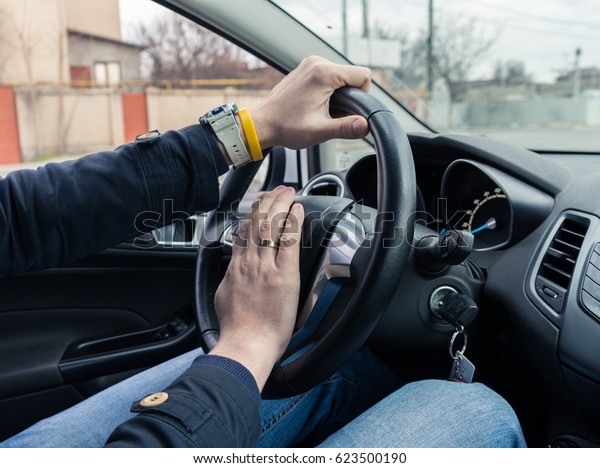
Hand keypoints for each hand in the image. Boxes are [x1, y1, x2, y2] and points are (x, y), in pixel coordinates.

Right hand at [210, 186, 303, 389]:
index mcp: (235, 268)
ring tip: (287, 191)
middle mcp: (249, 263)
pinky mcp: (284, 275)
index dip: (251, 214)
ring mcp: (266, 267)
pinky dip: (293, 222)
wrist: (246, 346)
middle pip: (257, 223)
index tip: (258, 205)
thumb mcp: (222, 298)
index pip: (242, 232)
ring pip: (271, 226)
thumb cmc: (237, 330)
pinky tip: (297, 209)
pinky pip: (288, 241)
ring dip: (280, 204)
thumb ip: (229, 281)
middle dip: (267, 202)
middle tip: (275, 190)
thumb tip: (232, 275)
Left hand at [250, 56, 370, 149]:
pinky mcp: (306, 68)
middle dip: (350, 96)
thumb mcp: (319, 131)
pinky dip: (329, 90)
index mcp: (323, 73)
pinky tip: (316, 104)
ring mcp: (310, 63)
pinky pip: (329, 75)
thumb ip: (345, 127)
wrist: (263, 123)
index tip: (350, 111)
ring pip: (341, 75)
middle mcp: (317, 62)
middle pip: (352, 75)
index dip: (363, 96)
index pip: (363, 75)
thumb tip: (365, 125)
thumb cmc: (286, 127)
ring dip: (339, 94)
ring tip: (322, 110)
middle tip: (332, 114)